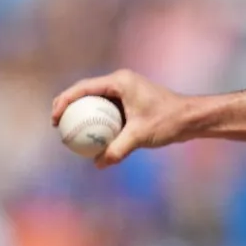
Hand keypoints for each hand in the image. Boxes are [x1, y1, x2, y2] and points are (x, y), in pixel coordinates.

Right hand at [51, 69, 187, 168]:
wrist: (191, 118)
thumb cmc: (168, 121)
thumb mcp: (140, 136)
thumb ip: (118, 149)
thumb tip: (98, 164)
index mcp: (120, 81)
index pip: (83, 88)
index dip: (64, 101)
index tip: (55, 119)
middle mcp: (120, 82)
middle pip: (85, 91)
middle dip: (68, 105)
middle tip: (56, 125)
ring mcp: (125, 91)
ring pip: (95, 100)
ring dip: (82, 113)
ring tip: (68, 131)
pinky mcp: (130, 101)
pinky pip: (107, 109)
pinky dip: (97, 120)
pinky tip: (90, 137)